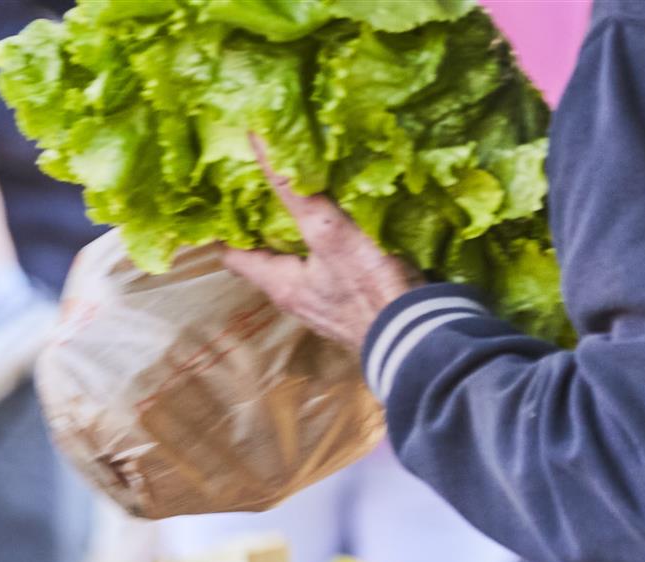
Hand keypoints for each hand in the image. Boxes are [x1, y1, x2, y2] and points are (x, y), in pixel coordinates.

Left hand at [218, 138, 419, 350]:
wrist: (421, 336)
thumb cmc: (370, 287)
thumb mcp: (329, 233)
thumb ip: (297, 194)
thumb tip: (260, 143)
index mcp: (279, 284)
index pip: (234, 255)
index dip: (226, 230)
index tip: (223, 200)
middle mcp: (296, 298)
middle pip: (269, 258)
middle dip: (267, 228)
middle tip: (268, 191)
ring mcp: (327, 304)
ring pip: (303, 265)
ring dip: (304, 238)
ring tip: (313, 201)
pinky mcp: (357, 305)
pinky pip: (336, 272)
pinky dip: (336, 251)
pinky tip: (354, 230)